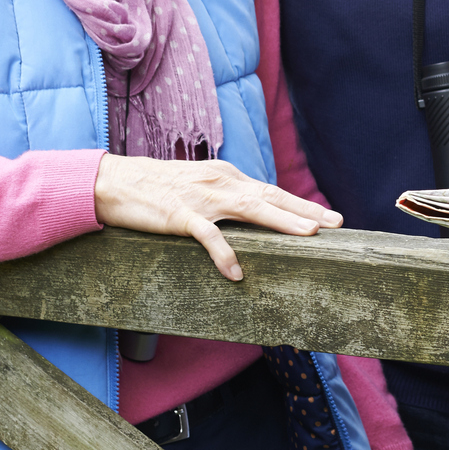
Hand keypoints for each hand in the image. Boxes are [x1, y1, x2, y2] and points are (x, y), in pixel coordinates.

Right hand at [92, 154, 342, 280]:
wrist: (113, 182)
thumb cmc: (155, 187)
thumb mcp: (198, 185)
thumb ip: (225, 195)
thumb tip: (252, 209)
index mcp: (226, 176)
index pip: (271, 191)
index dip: (301, 204)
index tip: (328, 216)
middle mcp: (220, 182)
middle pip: (271, 197)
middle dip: (305, 211)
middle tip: (336, 223)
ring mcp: (201, 198)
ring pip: (250, 209)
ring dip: (281, 222)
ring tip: (308, 236)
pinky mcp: (179, 216)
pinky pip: (208, 236)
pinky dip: (224, 254)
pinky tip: (236, 273)